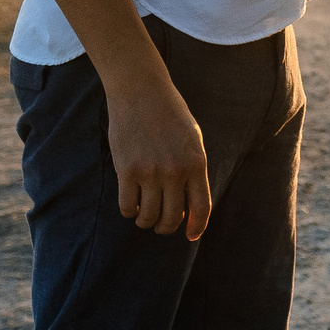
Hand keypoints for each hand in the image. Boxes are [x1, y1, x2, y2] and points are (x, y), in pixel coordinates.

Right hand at [108, 76, 211, 239]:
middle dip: (166, 227)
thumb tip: (190, 202)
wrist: (142, 92)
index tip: (190, 236)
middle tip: (161, 224)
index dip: (197, 227)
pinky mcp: (127, 171)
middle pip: (172, 218)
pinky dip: (129, 211)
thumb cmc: (170, 115)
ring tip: (145, 214)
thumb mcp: (193, 139)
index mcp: (197, 163)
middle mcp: (175, 171)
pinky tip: (131, 204)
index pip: (202, 207)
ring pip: (148, 217)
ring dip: (146, 221)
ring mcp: (151, 172)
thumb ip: (193, 169)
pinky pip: (128, 207)